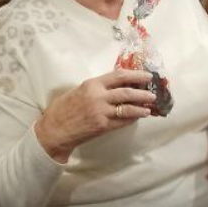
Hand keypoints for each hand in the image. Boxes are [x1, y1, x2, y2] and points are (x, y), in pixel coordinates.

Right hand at [34, 69, 155, 162]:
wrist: (54, 130)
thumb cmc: (62, 109)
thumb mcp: (78, 91)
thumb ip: (96, 88)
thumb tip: (116, 85)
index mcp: (92, 85)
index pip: (119, 76)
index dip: (135, 75)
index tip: (146, 76)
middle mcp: (98, 97)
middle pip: (127, 92)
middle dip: (143, 92)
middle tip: (153, 93)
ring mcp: (101, 112)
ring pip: (128, 108)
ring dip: (141, 107)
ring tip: (149, 108)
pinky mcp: (102, 126)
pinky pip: (122, 121)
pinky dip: (132, 119)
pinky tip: (137, 117)